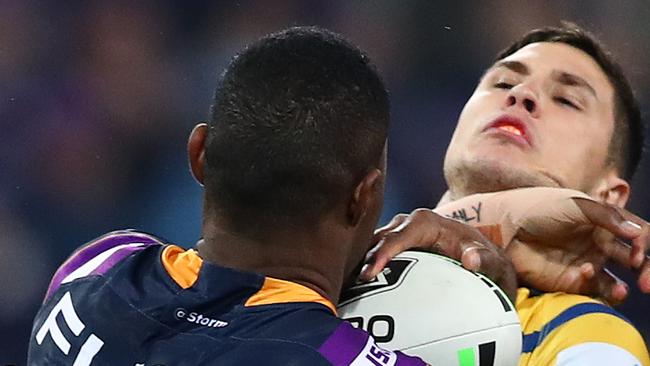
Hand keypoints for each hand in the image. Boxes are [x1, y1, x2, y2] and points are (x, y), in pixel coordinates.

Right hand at [361, 209, 517, 301]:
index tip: (372, 272)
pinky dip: (364, 267)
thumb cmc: (484, 259)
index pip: (401, 234)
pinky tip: (354, 287)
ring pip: (371, 245)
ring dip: (360, 263)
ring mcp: (397, 234)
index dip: (385, 251)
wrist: (479, 258)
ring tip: (348, 287)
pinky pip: (373, 253)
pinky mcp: (392, 246)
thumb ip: (485, 259)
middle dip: (365, 259)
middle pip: (380, 238)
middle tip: (355, 284)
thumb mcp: (492, 262)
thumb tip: (471, 260)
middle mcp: (407, 224)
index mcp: (427, 222)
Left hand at [434, 187, 649, 304]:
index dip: (644, 242)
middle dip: (647, 271)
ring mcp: (586, 263)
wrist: (506, 226)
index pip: (638, 233)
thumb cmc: (537, 208)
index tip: (638, 250)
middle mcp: (599, 244)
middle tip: (646, 283)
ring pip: (617, 282)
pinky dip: (597, 288)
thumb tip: (638, 232)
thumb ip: (605, 216)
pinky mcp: (569, 281)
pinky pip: (592, 291)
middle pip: (636, 261)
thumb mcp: (574, 204)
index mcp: (604, 222)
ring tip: (619, 289)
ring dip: (622, 287)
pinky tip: (585, 274)